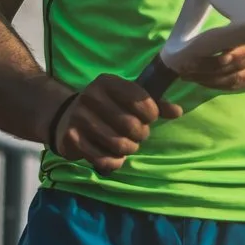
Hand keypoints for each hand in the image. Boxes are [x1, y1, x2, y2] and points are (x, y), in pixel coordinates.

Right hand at [47, 74, 181, 170]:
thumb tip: (178, 111)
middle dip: (141, 134)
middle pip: (131, 125)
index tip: (149, 118)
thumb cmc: (107, 106)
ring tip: (127, 145)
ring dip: (129, 149)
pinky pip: (104, 159)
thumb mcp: (127, 98)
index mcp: (107, 82)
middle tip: (138, 135)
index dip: (151, 114)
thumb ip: (154, 103)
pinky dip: (115, 162)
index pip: (141, 100)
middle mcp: (90, 96)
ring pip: (119, 144)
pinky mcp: (71, 139)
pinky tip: (114, 155)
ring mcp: (79, 118)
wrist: (66, 117)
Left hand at [167, 20, 244, 93]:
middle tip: (182, 65)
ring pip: (233, 80)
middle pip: (232, 67)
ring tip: (186, 74)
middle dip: (204, 68)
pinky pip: (238, 86)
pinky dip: (218, 85)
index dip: (215, 53)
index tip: (192, 50)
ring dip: (207, 80)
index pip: (238, 48)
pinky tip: (202, 81)